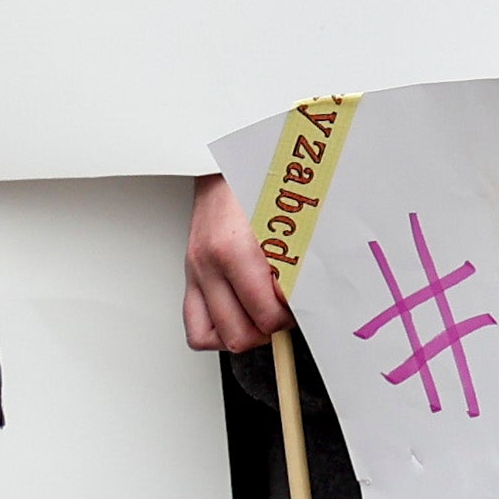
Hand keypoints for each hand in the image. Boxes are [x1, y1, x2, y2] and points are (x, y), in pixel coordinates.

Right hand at [185, 173, 289, 353]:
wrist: (221, 161)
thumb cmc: (253, 182)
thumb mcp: (286, 219)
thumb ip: (296, 261)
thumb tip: (308, 296)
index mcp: (234, 250)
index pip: (266, 312)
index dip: (290, 317)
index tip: (302, 306)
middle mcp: (208, 265)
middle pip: (238, 334)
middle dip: (266, 332)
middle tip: (285, 316)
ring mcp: (194, 272)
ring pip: (208, 337)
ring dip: (239, 336)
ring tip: (261, 319)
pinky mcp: (190, 275)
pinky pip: (194, 324)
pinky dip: (216, 330)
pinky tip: (240, 316)